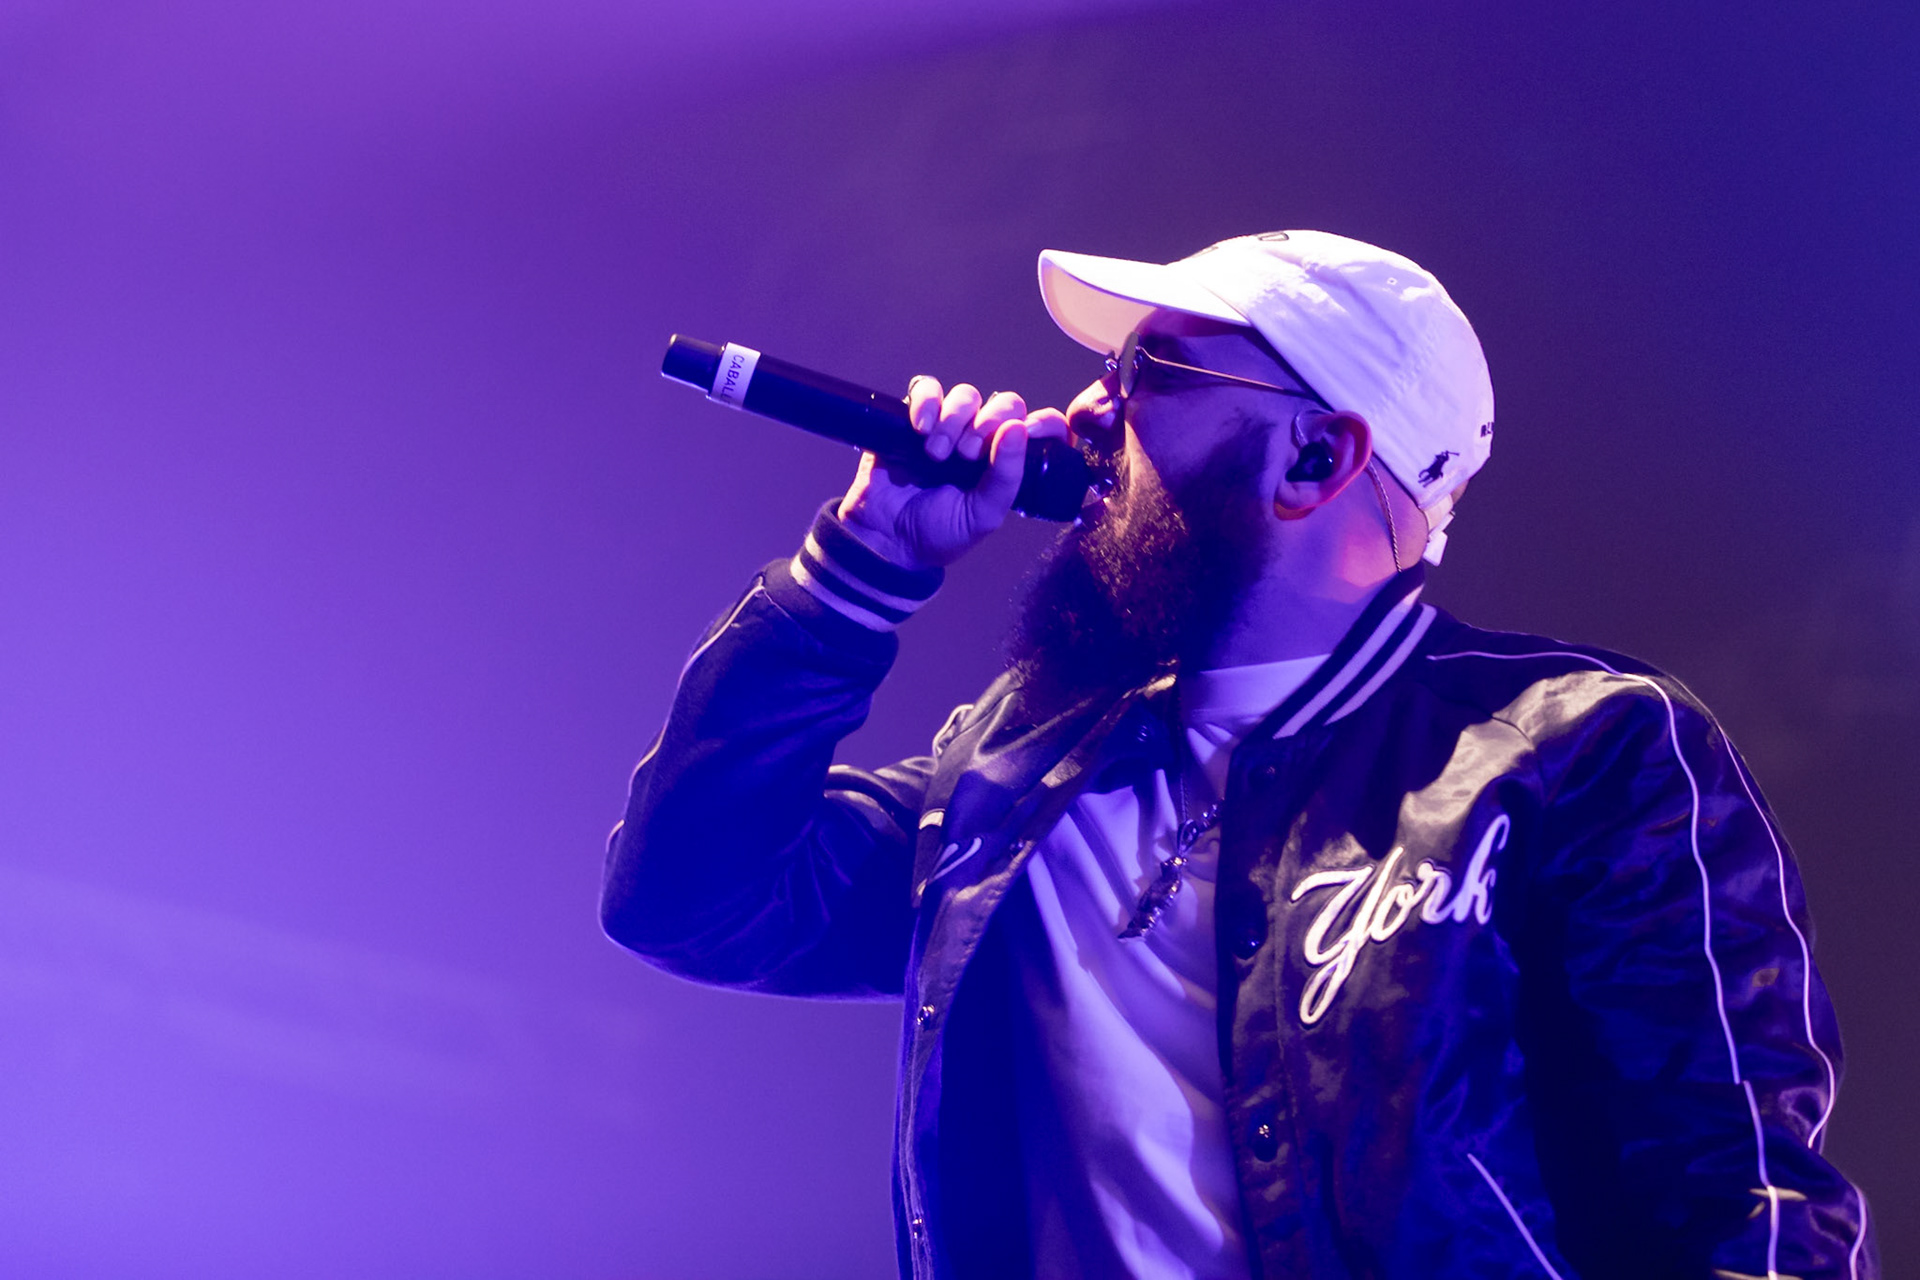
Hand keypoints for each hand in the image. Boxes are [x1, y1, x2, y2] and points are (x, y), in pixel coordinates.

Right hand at [836, 377, 1070, 569]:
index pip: (1038, 428)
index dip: (1041, 424)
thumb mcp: (982, 514)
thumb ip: (1006, 477)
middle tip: (966, 455)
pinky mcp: (912, 418)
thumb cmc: (940, 532)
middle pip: (1002, 403)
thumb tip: (1019, 428)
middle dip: (987, 424)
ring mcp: (947, 426)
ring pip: (965, 396)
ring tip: (936, 453)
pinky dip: (926, 403)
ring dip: (954, 420)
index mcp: (1005, 462)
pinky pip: (926, 389)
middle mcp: (981, 439)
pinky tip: (919, 429)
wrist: (886, 539)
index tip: (1027, 433)